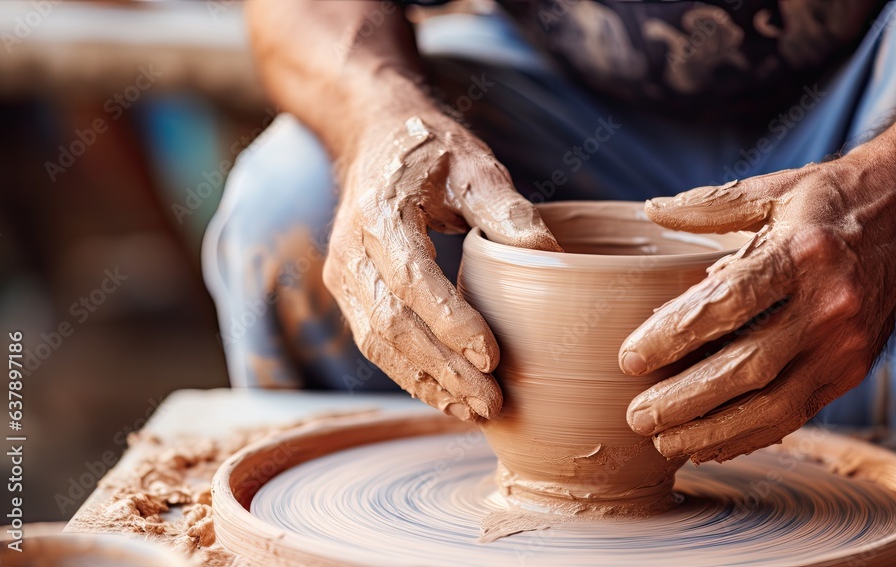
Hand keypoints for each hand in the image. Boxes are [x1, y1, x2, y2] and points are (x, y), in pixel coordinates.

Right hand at [324, 107, 560, 421]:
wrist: (376, 140)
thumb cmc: (432, 153)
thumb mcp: (475, 166)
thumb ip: (508, 211)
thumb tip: (552, 257)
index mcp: (381, 211)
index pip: (412, 278)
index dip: (450, 322)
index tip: (492, 355)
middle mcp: (351, 249)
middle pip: (393, 322)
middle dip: (443, 368)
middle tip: (493, 402)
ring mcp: (343, 274)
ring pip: (379, 343)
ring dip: (427, 381)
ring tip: (475, 410)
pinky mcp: (348, 293)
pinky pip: (375, 343)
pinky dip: (411, 375)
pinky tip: (448, 397)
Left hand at [619, 159, 895, 462]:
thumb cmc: (832, 200)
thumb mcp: (773, 191)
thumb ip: (708, 206)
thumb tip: (648, 210)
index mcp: (802, 253)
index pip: (729, 302)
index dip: (676, 334)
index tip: (629, 359)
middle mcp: (830, 304)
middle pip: (748, 366)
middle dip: (686, 399)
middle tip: (636, 415)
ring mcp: (847, 343)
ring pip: (774, 404)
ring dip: (713, 430)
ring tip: (664, 443)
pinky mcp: (854, 369)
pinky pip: (798, 413)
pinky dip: (750, 435)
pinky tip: (710, 444)